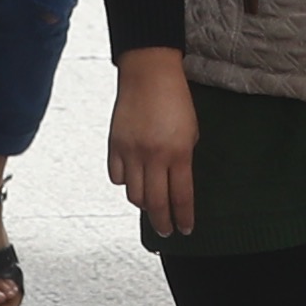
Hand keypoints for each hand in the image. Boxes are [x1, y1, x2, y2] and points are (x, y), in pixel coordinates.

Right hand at [110, 50, 199, 241]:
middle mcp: (153, 157)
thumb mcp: (191, 132)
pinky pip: (116, 177)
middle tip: (166, 231)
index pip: (181, 198)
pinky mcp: (114, 146)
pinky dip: (125, 183)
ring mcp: (131, 152)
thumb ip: (184, 160)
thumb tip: (178, 186)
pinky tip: (132, 181)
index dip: (184, 218)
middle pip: (156, 204)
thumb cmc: (175, 100)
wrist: (149, 73)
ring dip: (144, 204)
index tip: (185, 230)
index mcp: (178, 153)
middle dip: (163, 223)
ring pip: (133, 195)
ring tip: (150, 205)